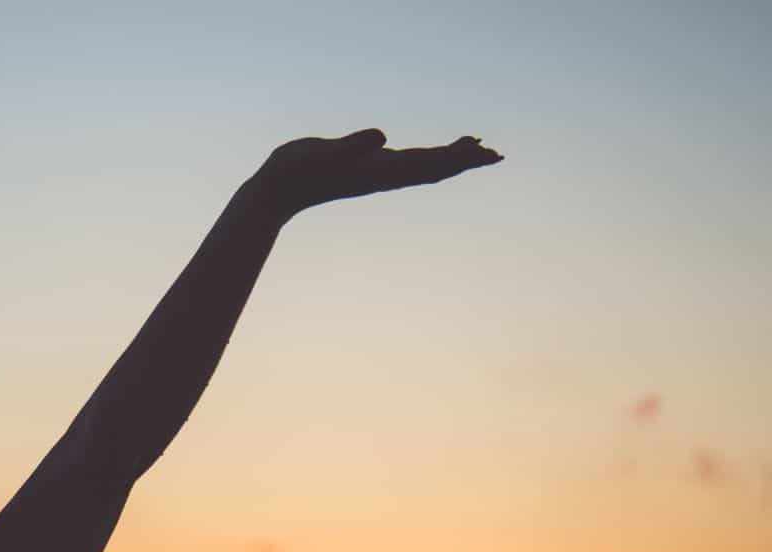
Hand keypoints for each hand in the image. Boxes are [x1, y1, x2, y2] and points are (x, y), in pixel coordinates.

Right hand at [244, 129, 502, 223]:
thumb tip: (383, 137)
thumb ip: (351, 146)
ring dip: (451, 160)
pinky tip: (432, 154)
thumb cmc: (294, 171)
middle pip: (434, 169)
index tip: (485, 153)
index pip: (429, 163)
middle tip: (496, 154)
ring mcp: (374, 175)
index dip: (458, 157)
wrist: (274, 193)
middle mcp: (382, 175)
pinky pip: (407, 165)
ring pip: (423, 168)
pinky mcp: (365, 170)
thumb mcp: (322, 152)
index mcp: (378, 170)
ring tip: (476, 149)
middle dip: (464, 161)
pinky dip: (428, 158)